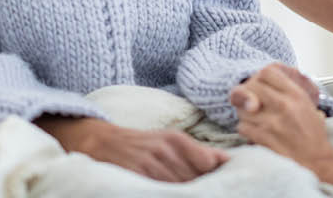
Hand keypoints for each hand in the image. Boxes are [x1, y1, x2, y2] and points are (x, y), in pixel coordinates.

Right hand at [33, 115, 228, 181]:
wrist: (101, 141)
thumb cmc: (142, 144)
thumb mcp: (170, 141)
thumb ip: (198, 152)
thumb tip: (228, 161)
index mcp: (175, 139)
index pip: (207, 163)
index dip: (217, 177)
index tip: (231, 186)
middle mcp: (163, 150)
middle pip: (195, 178)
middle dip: (205, 188)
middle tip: (218, 193)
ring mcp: (148, 164)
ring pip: (179, 187)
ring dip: (188, 192)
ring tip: (192, 193)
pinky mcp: (135, 176)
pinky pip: (159, 190)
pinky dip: (169, 192)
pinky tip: (170, 192)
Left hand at [230, 64, 332, 169]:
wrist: (317, 162)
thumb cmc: (313, 136)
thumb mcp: (309, 106)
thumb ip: (290, 92)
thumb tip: (271, 81)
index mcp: (296, 95)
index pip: (267, 72)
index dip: (260, 77)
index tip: (261, 85)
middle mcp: (283, 105)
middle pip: (251, 86)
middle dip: (248, 93)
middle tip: (252, 102)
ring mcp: (271, 122)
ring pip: (242, 108)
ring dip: (245, 113)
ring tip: (254, 118)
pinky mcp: (263, 138)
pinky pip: (242, 126)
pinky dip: (246, 129)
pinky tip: (254, 132)